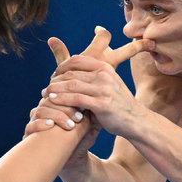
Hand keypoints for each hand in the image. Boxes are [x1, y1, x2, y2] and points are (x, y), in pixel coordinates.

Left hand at [30, 26, 150, 131]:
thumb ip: (92, 76)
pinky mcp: (102, 104)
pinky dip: (62, 99)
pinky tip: (53, 101)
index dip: (62, 66)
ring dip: (55, 89)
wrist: (135, 121)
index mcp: (105, 68)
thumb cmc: (117, 103)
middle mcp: (105, 75)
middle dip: (56, 80)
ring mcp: (104, 89)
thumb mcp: (108, 83)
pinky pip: (76, 99)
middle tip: (46, 87)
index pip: (77, 60)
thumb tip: (71, 70)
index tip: (53, 75)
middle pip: (72, 73)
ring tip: (46, 94)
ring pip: (72, 85)